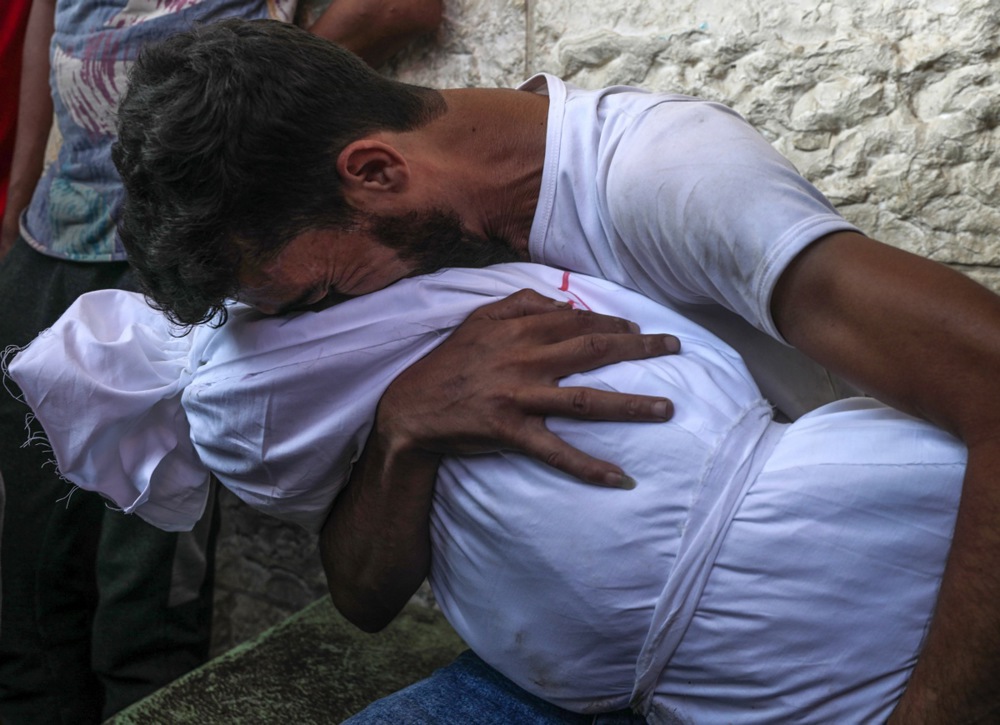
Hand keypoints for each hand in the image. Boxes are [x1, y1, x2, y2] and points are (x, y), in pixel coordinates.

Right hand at [376, 288, 678, 486]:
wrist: (410, 409)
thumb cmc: (446, 364)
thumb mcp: (476, 320)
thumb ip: (518, 304)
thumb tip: (561, 302)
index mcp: (517, 330)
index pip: (576, 321)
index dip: (613, 323)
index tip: (639, 329)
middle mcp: (524, 359)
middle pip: (592, 351)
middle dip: (638, 348)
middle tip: (675, 349)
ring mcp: (519, 397)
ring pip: (585, 400)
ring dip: (630, 404)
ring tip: (667, 408)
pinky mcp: (511, 432)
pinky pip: (556, 452)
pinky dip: (589, 467)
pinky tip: (621, 478)